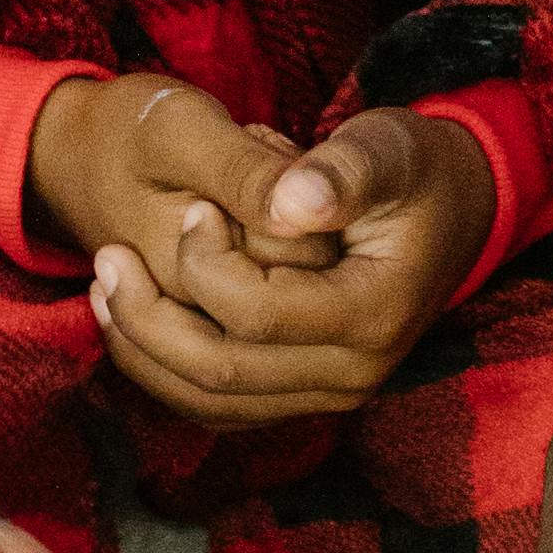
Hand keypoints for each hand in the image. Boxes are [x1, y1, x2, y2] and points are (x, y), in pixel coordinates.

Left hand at [30, 77, 494, 424]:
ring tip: (103, 285)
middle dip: (148, 317)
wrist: (449, 208)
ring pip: (208, 401)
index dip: (206, 263)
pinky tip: (130, 316)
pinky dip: (163, 368)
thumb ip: (340, 170)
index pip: (258, 314)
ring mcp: (327, 393)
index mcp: (373, 315)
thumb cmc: (411, 169)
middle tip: (106, 256)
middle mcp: (354, 374)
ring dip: (143, 350)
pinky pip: (216, 404)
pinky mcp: (301, 393)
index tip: (194, 207)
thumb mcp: (386, 148)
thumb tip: (287, 203)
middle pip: (221, 372)